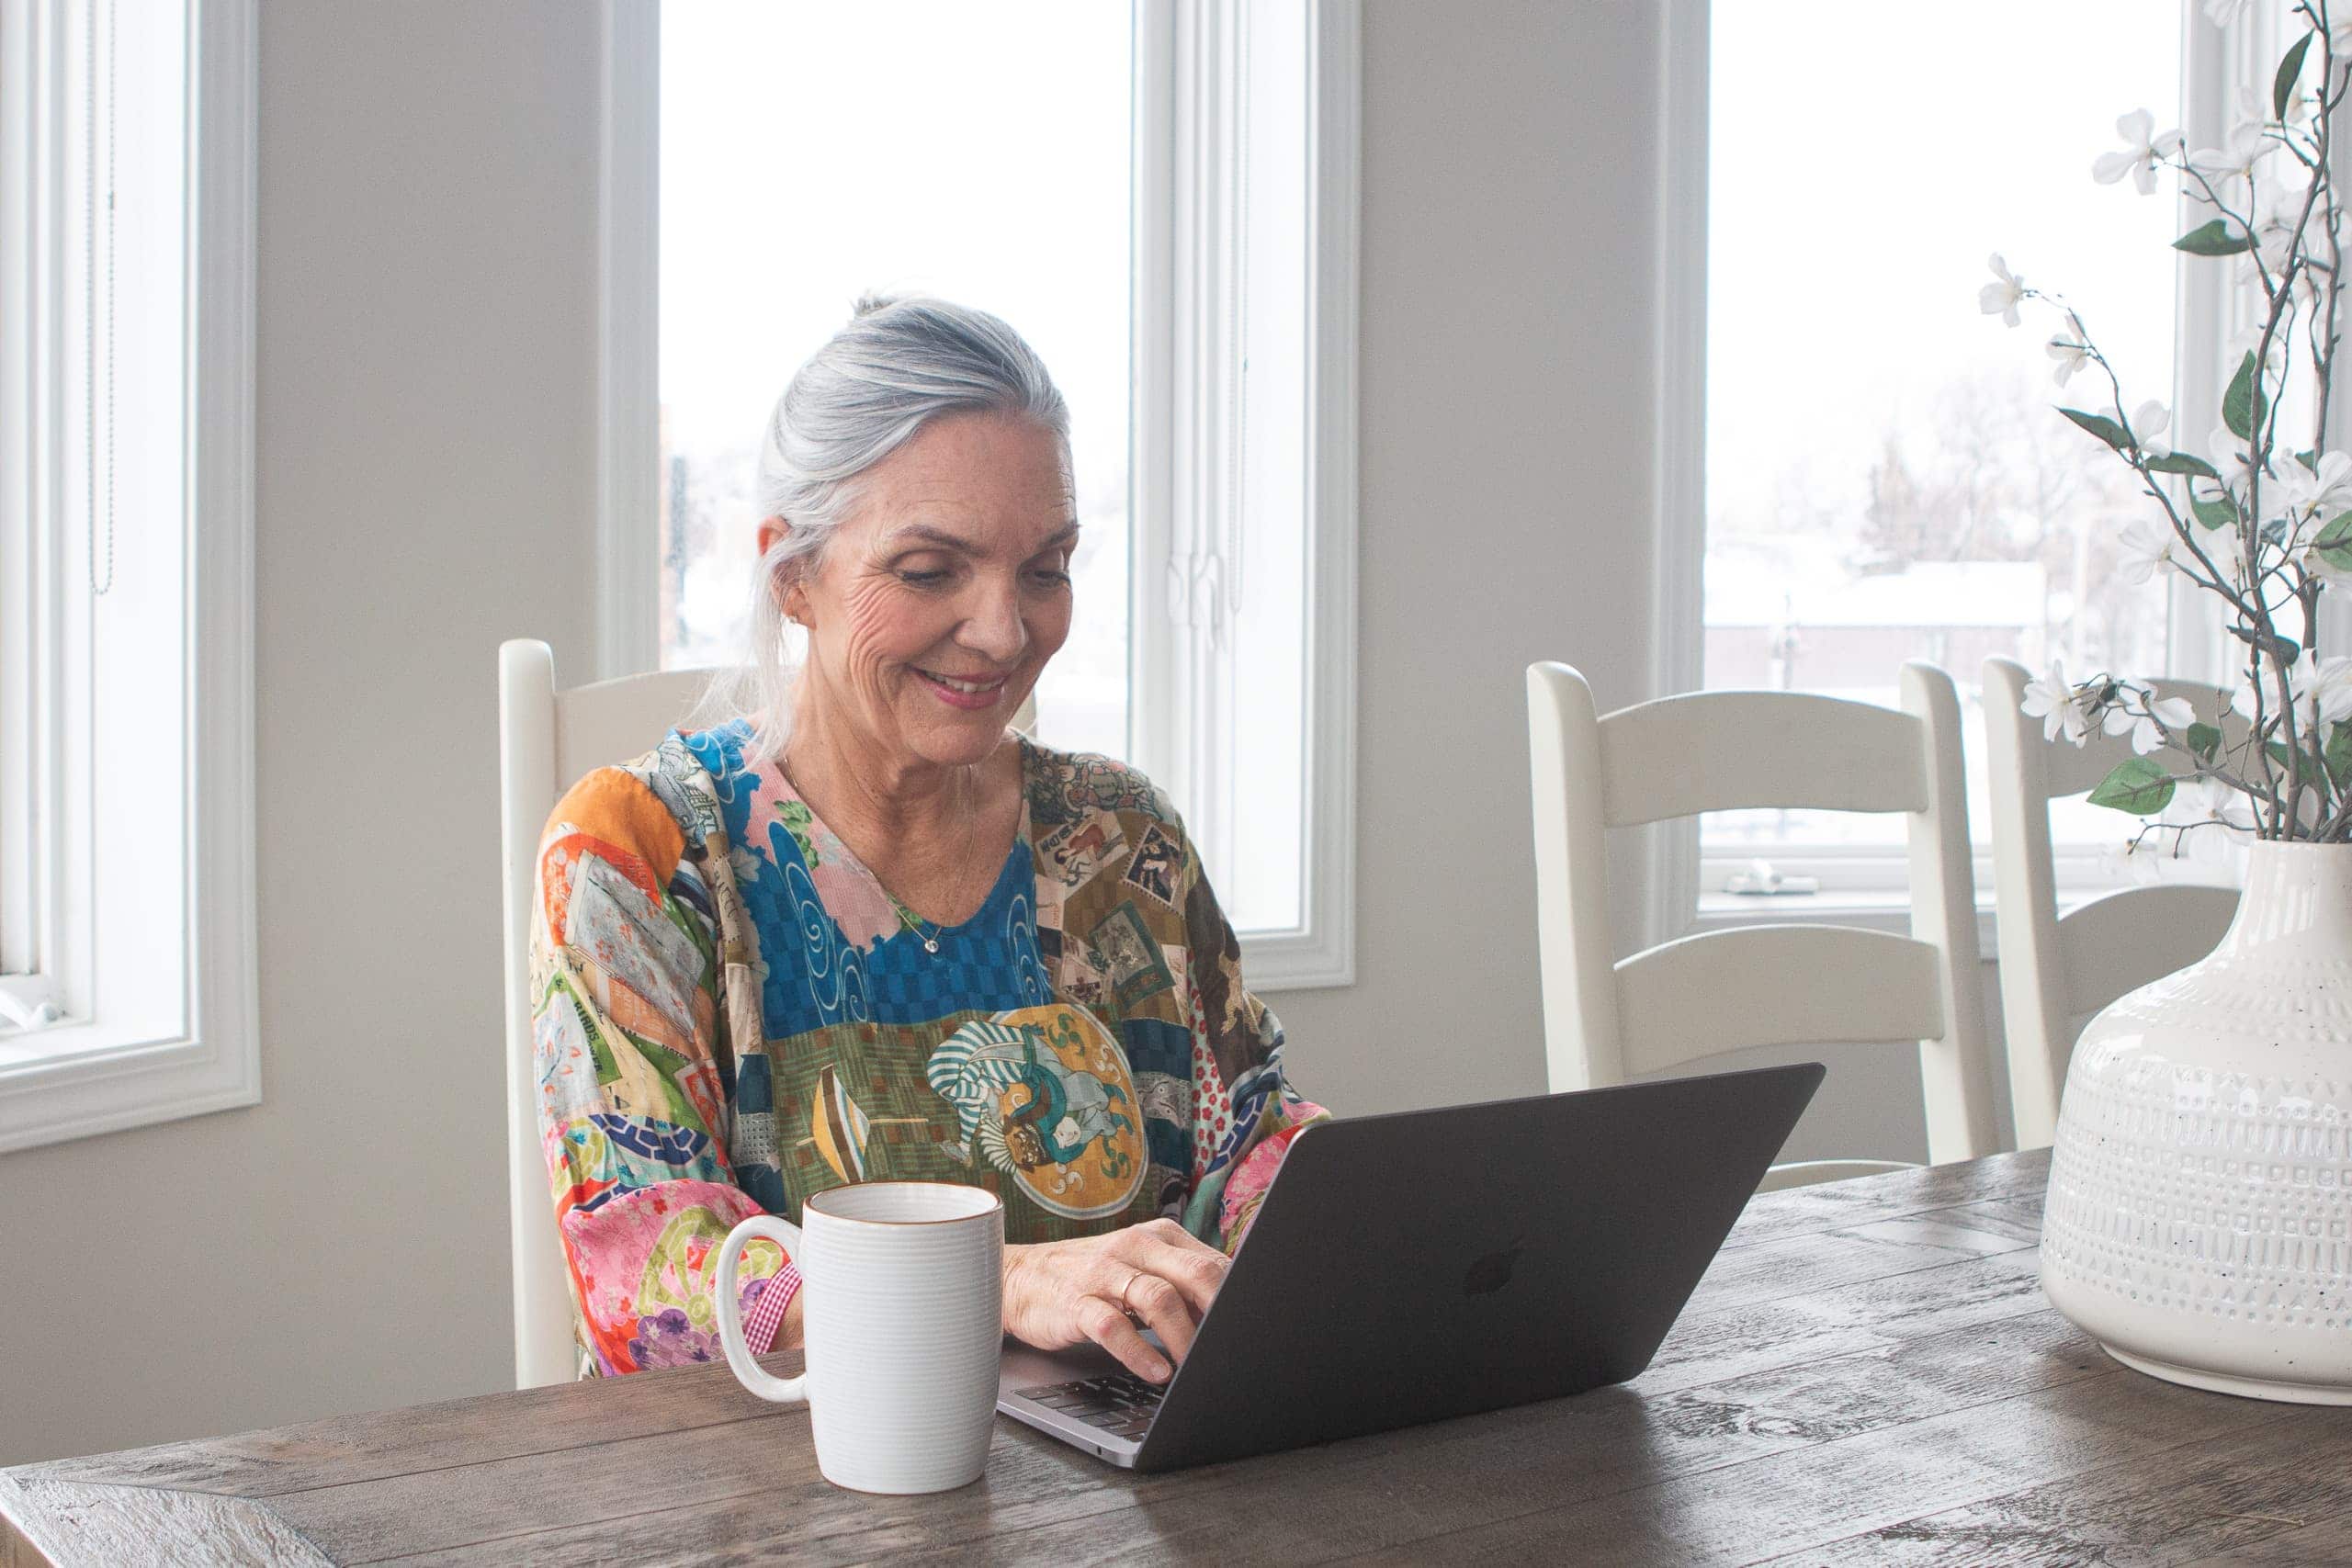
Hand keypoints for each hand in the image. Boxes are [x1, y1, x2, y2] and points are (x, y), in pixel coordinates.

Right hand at [1001, 1219, 1231, 1382]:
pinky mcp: (1076, 1302)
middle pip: (1194, 1274)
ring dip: (1184, 1337)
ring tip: (1196, 1366)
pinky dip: (1138, 1351)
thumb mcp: (1140, 1270)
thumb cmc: (1092, 1279)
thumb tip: (1230, 1316)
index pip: (1212, 1263)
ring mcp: (1104, 1273)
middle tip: (1234, 1345)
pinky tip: (1156, 1371)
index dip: (1235, 1298)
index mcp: (1158, 1238)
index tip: (1250, 1328)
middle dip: (1220, 1312)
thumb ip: (1181, 1285)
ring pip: (1157, 1299)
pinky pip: (1112, 1326)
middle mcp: (1134, 1248)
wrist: (1020, 1279)